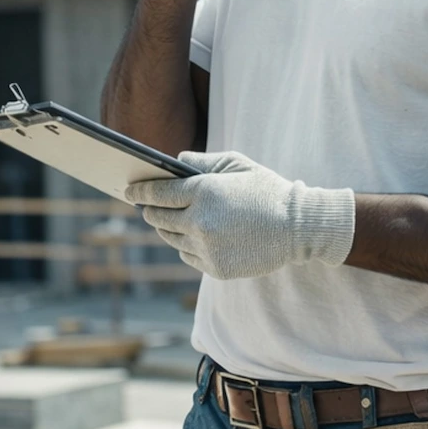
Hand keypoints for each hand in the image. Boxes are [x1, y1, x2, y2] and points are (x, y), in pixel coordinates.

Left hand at [125, 151, 354, 279]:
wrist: (298, 227)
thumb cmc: (267, 190)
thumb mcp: (238, 164)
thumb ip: (203, 162)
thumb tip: (175, 161)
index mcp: (204, 192)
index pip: (158, 193)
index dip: (140, 191)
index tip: (129, 191)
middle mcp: (200, 221)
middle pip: (158, 218)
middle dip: (149, 210)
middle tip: (145, 206)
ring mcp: (207, 247)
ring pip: (170, 239)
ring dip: (166, 228)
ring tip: (169, 220)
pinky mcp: (216, 267)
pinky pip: (188, 255)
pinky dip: (187, 245)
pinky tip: (194, 236)